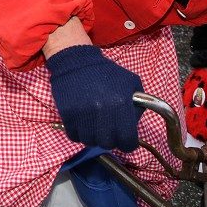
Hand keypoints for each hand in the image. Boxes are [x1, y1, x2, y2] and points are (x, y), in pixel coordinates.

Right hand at [46, 29, 143, 151]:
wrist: (76, 63)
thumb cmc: (106, 73)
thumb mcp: (131, 83)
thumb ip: (139, 105)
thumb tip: (135, 123)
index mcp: (121, 106)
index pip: (127, 142)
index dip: (128, 143)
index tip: (125, 139)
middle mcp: (102, 114)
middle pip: (108, 144)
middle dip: (111, 139)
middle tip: (109, 130)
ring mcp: (83, 117)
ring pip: (90, 142)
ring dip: (94, 137)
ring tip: (94, 125)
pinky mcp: (67, 117)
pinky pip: (74, 137)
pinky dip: (79, 133)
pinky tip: (82, 123)